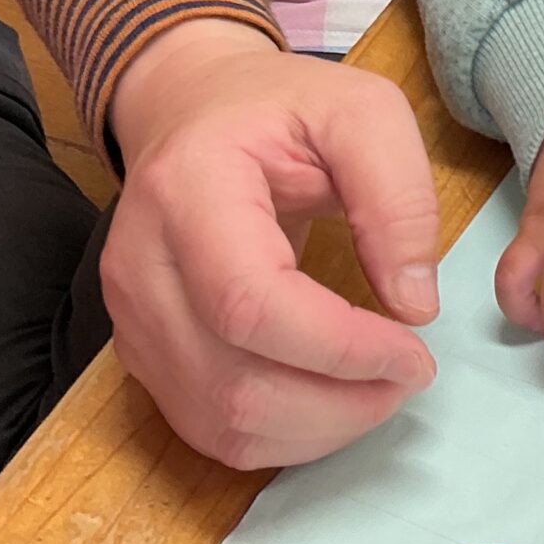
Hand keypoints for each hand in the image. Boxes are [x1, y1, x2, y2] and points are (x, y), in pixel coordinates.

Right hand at [104, 20, 440, 469]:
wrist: (188, 108)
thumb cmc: (278, 108)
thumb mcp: (361, 112)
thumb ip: (398, 197)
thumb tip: (414, 304)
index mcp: (188, 189)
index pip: (250, 303)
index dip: (340, 349)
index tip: (414, 351)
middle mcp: (140, 263)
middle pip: (233, 383)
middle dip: (340, 404)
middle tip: (409, 375)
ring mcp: (130, 318)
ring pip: (220, 422)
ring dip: (317, 430)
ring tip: (378, 388)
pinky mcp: (140, 353)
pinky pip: (209, 429)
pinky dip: (283, 435)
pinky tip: (332, 400)